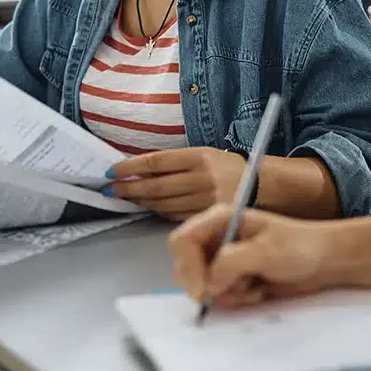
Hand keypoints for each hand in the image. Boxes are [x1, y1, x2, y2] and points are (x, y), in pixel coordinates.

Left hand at [104, 147, 246, 220]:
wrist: (259, 183)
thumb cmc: (223, 166)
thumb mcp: (201, 153)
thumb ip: (173, 162)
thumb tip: (136, 171)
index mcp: (199, 157)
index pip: (156, 162)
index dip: (131, 167)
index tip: (112, 171)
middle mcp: (203, 178)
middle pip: (157, 186)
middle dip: (130, 188)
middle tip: (111, 189)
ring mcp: (206, 200)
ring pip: (164, 204)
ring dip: (141, 201)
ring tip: (126, 198)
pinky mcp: (207, 216)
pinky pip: (176, 215)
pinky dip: (159, 211)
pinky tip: (149, 207)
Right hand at [169, 204, 341, 306]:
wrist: (324, 263)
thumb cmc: (300, 247)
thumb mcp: (267, 251)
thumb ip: (232, 263)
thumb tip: (208, 285)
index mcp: (219, 220)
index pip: (182, 241)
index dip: (188, 266)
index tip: (204, 290)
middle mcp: (215, 239)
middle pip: (184, 266)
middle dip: (206, 285)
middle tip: (235, 290)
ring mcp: (222, 262)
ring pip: (201, 286)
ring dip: (225, 294)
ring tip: (254, 286)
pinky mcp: (231, 281)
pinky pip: (218, 298)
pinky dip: (235, 300)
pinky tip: (257, 291)